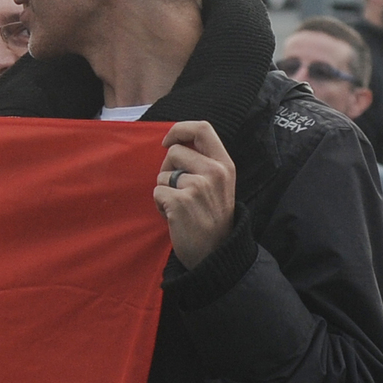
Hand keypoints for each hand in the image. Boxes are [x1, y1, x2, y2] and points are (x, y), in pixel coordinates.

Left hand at [153, 118, 239, 266]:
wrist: (215, 253)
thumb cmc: (212, 217)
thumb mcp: (220, 185)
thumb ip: (204, 163)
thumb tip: (175, 143)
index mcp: (225, 164)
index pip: (203, 128)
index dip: (180, 129)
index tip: (168, 142)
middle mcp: (214, 172)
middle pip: (174, 151)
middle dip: (167, 169)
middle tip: (177, 190)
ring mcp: (198, 186)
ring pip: (163, 174)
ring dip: (164, 190)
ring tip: (180, 207)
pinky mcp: (181, 201)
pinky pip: (157, 192)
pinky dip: (160, 205)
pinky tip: (175, 217)